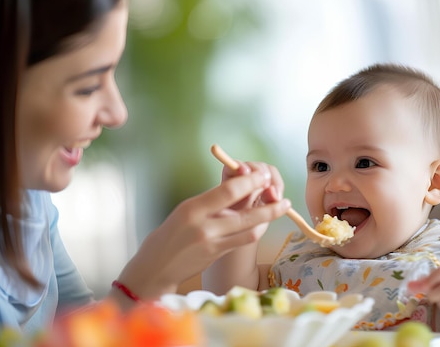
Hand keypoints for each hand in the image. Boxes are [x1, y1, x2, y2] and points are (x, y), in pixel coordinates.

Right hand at [113, 169, 290, 303]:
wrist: (156, 266)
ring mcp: (213, 243)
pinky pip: (244, 240)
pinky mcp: (218, 255)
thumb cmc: (170, 234)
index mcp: (193, 208)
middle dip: (268, 200)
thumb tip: (239, 187)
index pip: (228, 191)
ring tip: (283, 205)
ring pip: (250, 228)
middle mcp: (204, 226)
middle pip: (244, 210)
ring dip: (269, 216)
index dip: (249, 181)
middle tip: (280, 191)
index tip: (262, 174)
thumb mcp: (186, 211)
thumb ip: (210, 202)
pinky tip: (265, 222)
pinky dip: (257, 229)